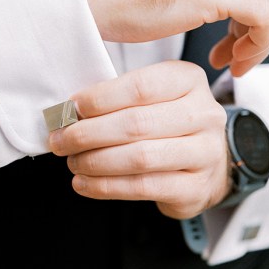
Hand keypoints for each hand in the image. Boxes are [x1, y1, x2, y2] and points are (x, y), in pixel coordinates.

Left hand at [48, 60, 230, 218]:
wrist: (207, 162)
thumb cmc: (166, 123)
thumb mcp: (151, 97)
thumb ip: (116, 98)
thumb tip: (69, 112)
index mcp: (188, 80)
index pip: (140, 86)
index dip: (99, 99)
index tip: (70, 109)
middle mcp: (204, 114)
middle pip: (136, 124)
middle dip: (88, 134)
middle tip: (61, 141)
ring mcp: (205, 153)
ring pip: (140, 158)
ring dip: (95, 162)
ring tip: (72, 162)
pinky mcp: (196, 188)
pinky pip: (143, 187)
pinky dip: (106, 187)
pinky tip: (84, 183)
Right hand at [70, 0, 268, 76]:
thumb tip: (199, 0)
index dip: (241, 8)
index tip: (227, 36)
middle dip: (249, 22)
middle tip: (228, 51)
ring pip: (265, 2)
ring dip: (254, 37)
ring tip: (229, 60)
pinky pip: (265, 17)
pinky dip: (258, 43)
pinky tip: (234, 61)